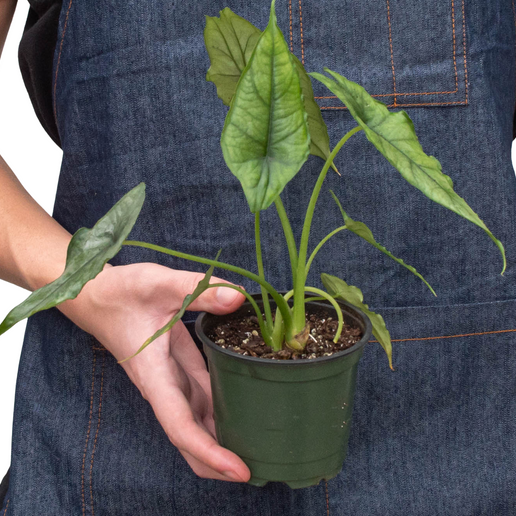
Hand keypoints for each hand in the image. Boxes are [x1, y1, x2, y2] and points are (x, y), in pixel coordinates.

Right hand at [58, 262, 250, 482]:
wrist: (97, 295)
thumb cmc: (121, 292)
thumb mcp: (159, 284)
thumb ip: (198, 290)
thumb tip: (239, 298)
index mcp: (154, 375)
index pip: (180, 426)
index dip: (209, 452)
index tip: (238, 470)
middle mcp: (162, 385)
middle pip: (189, 436)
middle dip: (217, 462)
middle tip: (257, 470)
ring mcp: (169, 379)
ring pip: (195, 419)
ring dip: (220, 437)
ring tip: (257, 445)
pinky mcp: (175, 367)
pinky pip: (199, 395)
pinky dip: (218, 408)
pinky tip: (242, 406)